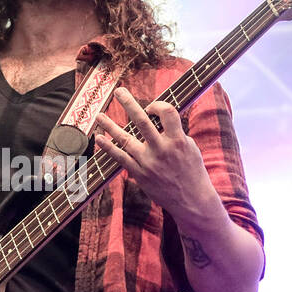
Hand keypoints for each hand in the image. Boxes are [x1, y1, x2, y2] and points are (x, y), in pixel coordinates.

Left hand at [93, 87, 220, 224]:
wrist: (191, 201)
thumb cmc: (192, 171)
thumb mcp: (190, 147)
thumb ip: (175, 133)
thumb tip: (159, 118)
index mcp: (178, 140)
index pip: (167, 112)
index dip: (158, 105)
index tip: (152, 107)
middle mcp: (161, 150)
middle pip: (141, 121)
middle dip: (128, 103)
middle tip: (119, 91)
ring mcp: (148, 162)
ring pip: (125, 139)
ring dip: (110, 126)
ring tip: (99, 115)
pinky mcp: (139, 174)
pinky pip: (120, 158)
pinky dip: (108, 147)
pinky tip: (99, 138)